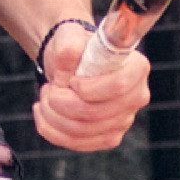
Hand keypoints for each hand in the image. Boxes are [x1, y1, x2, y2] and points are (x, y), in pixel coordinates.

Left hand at [33, 30, 149, 152]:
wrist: (72, 65)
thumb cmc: (76, 48)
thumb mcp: (69, 37)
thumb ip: (69, 48)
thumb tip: (65, 75)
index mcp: (136, 68)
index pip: (118, 86)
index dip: (88, 88)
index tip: (70, 80)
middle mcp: (136, 96)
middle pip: (95, 113)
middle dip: (61, 102)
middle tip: (49, 88)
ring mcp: (124, 121)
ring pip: (82, 131)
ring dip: (53, 115)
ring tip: (45, 97)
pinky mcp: (108, 137)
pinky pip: (76, 143)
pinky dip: (51, 130)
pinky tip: (43, 113)